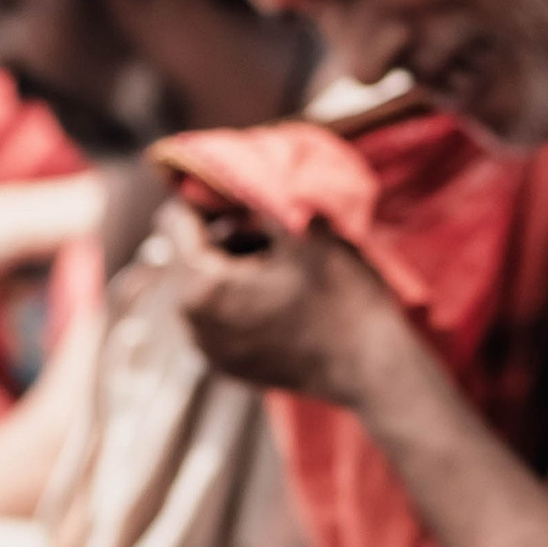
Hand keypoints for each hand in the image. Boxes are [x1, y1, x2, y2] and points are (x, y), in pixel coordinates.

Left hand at [159, 196, 403, 404]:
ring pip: (204, 288)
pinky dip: (237, 297)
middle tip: (261, 222)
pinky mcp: (230, 367)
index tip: (224, 186)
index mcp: (203, 289)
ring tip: (275, 257)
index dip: (200, 198)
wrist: (371, 366)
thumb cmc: (339, 296)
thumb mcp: (300, 231)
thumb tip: (226, 180)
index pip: (177, 225)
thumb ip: (253, 199)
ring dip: (230, 266)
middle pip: (188, 258)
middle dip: (220, 235)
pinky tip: (275, 290)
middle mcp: (194, 326)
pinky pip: (219, 317)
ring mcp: (210, 352)